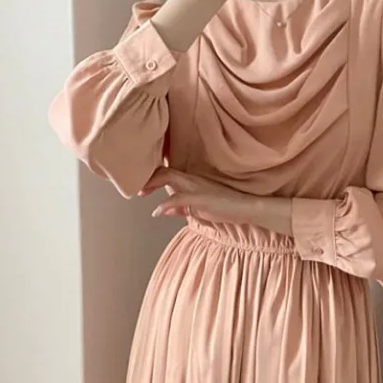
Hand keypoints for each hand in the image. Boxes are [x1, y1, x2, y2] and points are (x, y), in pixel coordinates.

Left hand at [143, 167, 292, 235]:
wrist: (248, 207)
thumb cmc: (227, 207)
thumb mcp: (199, 208)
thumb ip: (182, 207)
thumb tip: (164, 209)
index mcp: (192, 180)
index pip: (167, 172)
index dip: (151, 176)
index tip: (138, 184)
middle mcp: (193, 179)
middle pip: (164, 171)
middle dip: (147, 178)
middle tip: (134, 187)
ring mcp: (197, 187)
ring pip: (169, 178)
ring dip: (152, 185)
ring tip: (140, 192)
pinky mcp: (202, 197)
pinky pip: (179, 197)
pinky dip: (166, 203)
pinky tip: (157, 211)